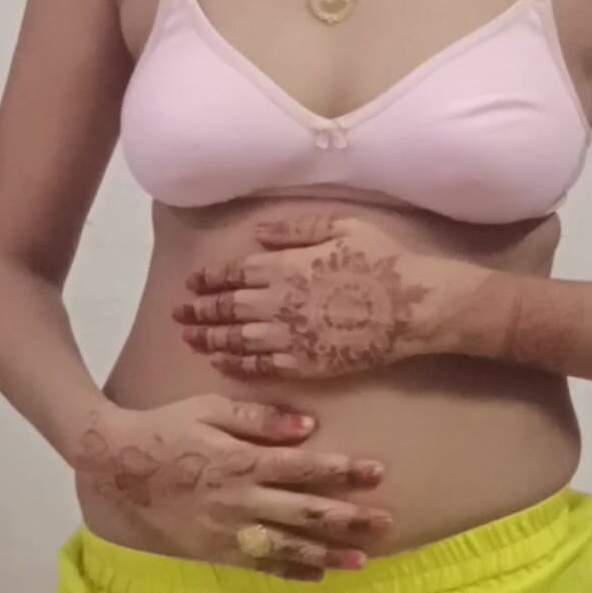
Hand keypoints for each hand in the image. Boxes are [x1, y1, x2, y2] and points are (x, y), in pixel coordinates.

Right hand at [73, 395, 392, 580]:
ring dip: (329, 552)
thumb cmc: (166, 428)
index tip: (375, 472)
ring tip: (364, 558)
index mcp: (241, 461)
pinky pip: (260, 564)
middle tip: (386, 521)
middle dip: (350, 517)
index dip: (342, 470)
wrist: (117, 466)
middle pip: (305, 512)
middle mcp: (240, 499)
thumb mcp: (209, 407)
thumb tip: (307, 426)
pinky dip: (292, 571)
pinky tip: (320, 574)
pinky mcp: (214, 550)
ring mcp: (228, 529)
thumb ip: (258, 416)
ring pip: (289, 545)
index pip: (304, 468)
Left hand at [174, 213, 484, 381]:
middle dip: (199, 310)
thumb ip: (296, 227)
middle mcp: (277, 302)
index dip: (209, 279)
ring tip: (187, 339)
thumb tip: (258, 234)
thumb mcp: (342, 226)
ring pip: (236, 339)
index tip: (191, 283)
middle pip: (227, 308)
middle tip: (177, 313)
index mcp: (284, 265)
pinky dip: (235, 364)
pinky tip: (220, 362)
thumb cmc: (383, 260)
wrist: (413, 306)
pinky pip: (260, 366)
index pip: (234, 273)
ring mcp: (289, 336)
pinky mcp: (304, 364)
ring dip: (208, 338)